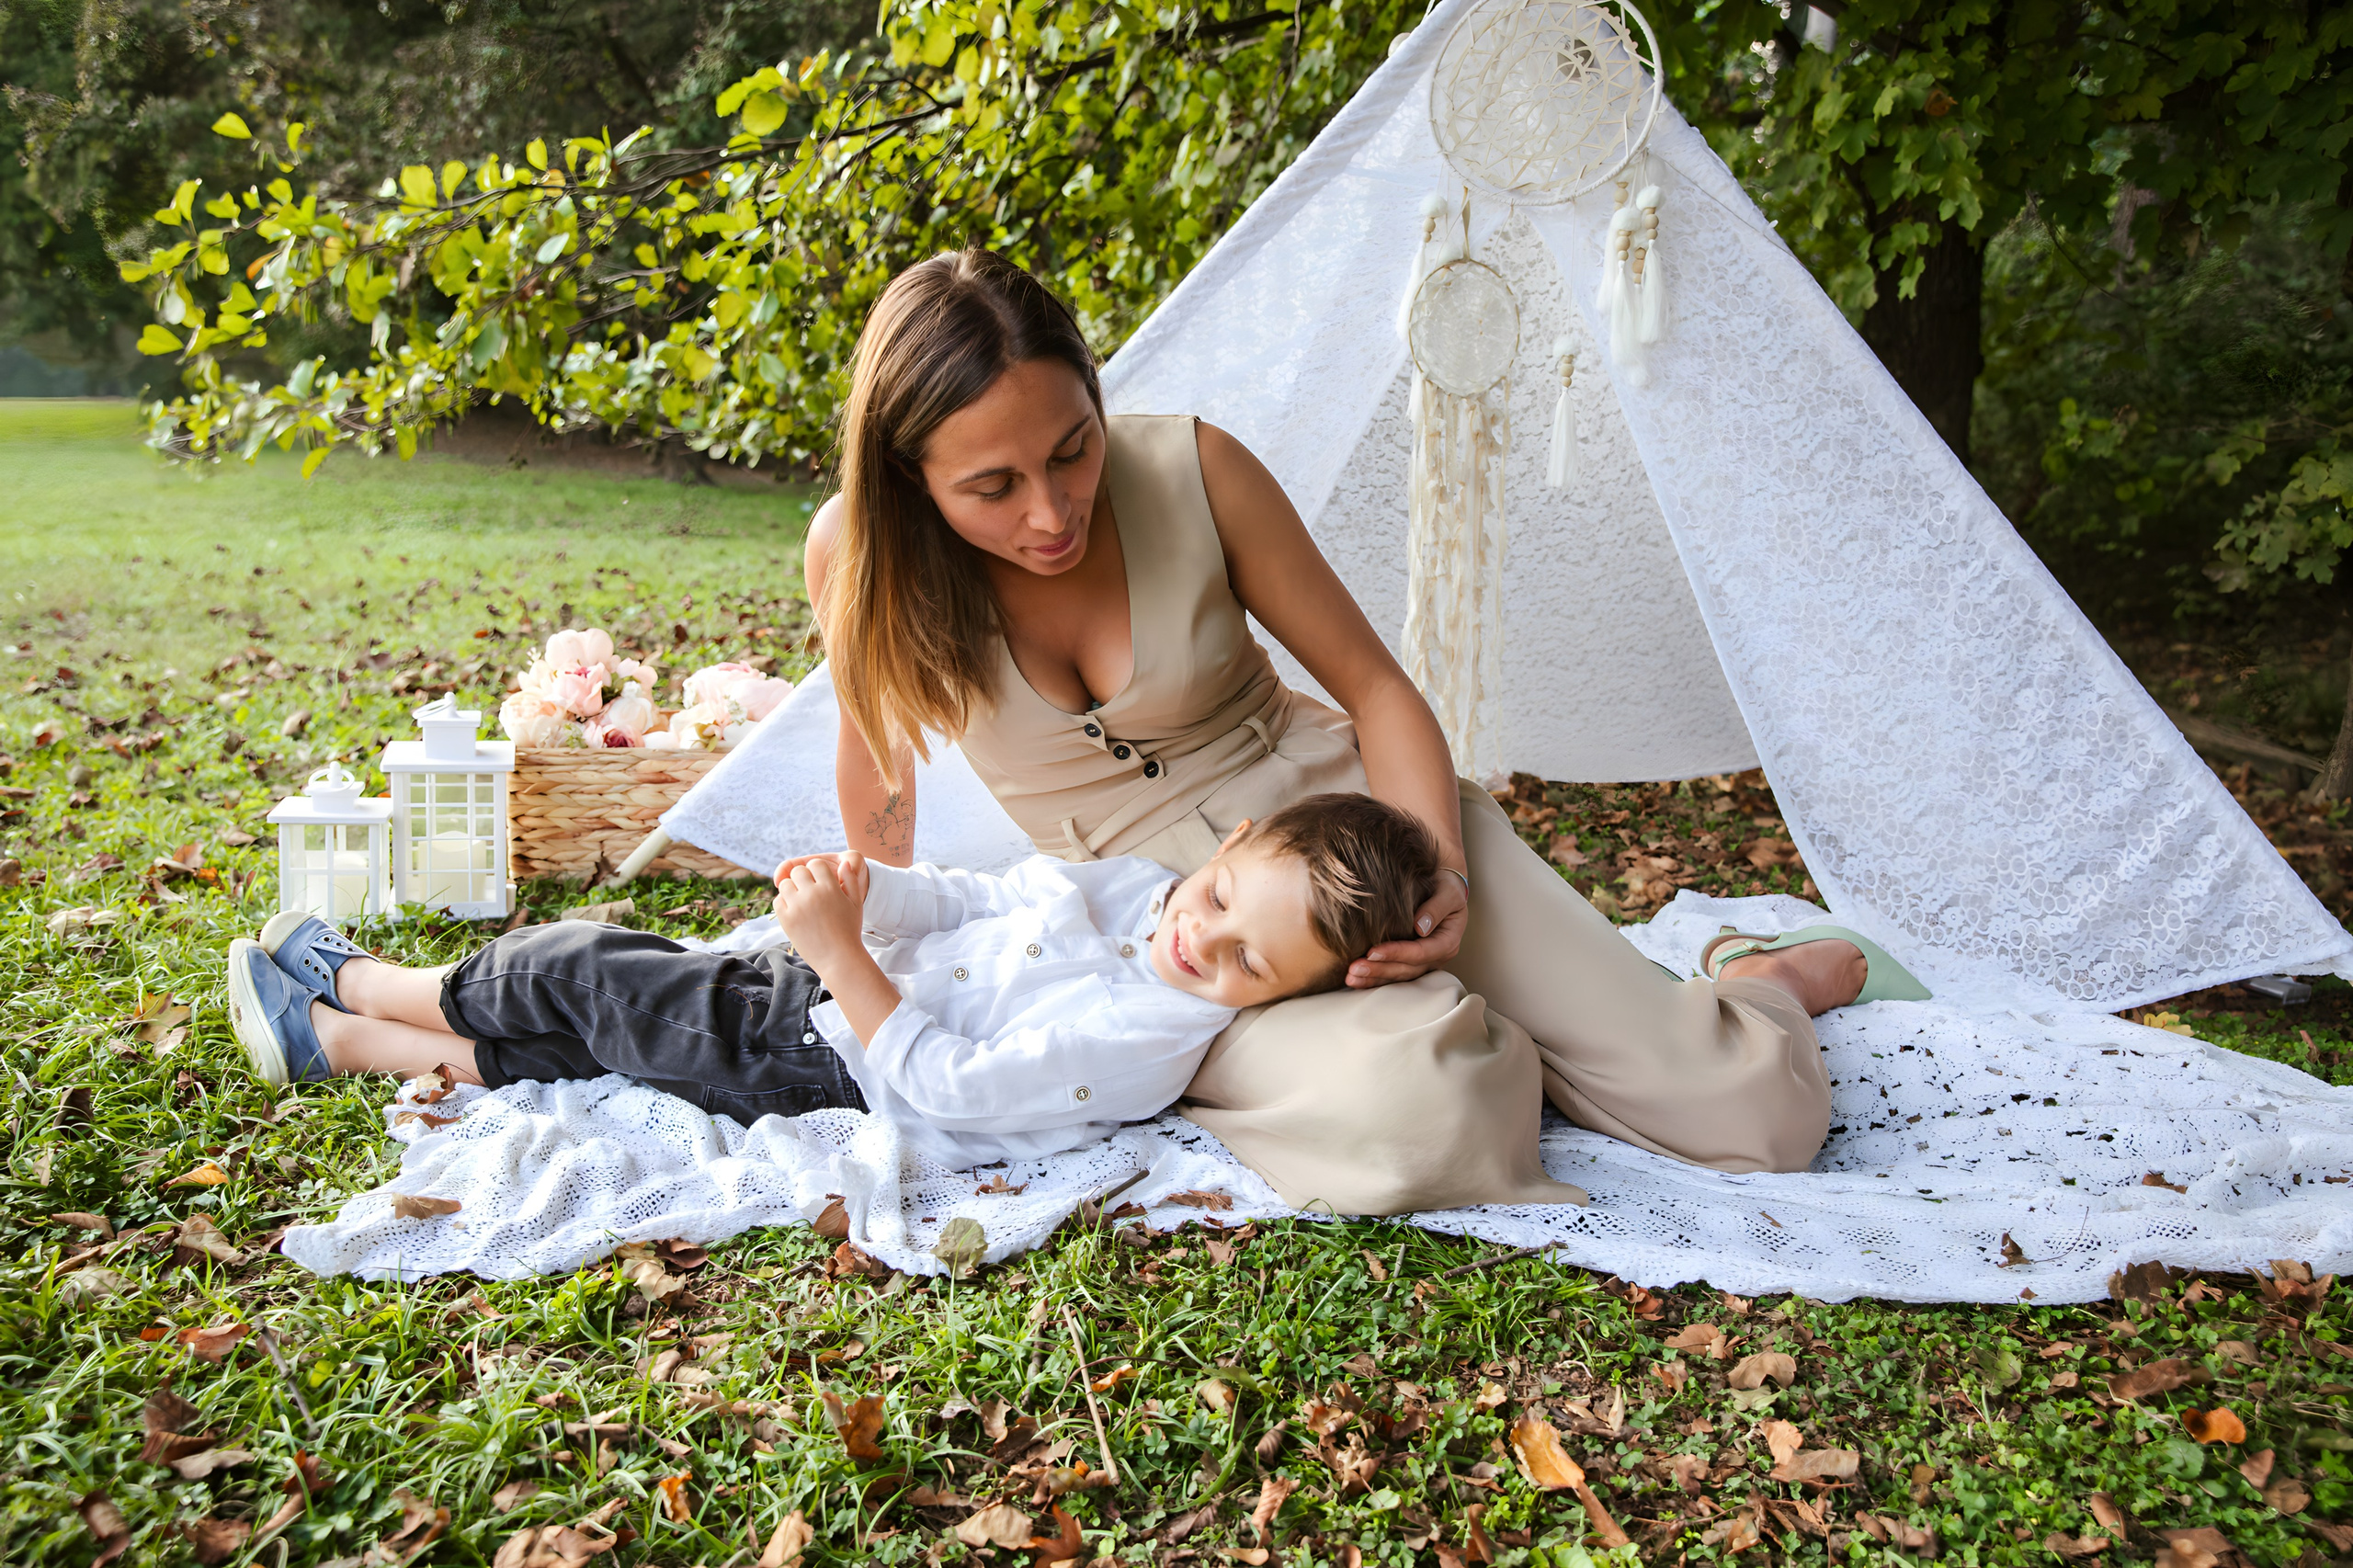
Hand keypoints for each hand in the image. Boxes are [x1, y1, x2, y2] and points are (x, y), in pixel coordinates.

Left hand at [771, 855, 869, 969]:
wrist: (838, 958)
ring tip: (801, 900)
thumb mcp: (856, 903)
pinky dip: (784, 903)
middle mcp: (812, 894)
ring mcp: (797, 907)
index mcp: (830, 887)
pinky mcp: (786, 920)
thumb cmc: (850, 931)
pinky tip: (794, 910)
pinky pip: (778, 901)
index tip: (819, 881)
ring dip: (791, 889)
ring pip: (785, 884)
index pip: (815, 863)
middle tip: (809, 890)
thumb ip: (851, 880)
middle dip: (803, 878)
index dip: (817, 870)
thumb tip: (844, 863)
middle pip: (798, 871)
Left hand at [1346, 871, 1466, 986]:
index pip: (1420, 952)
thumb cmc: (1446, 887)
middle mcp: (1436, 957)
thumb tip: (1420, 927)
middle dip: (1379, 970)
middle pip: (1407, 969)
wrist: (1444, 887)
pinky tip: (1356, 979)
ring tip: (1351, 978)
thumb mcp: (1448, 892)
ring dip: (1374, 979)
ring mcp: (1424, 963)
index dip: (1396, 953)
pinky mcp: (1412, 962)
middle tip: (1354, 970)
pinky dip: (1374, 978)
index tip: (1372, 951)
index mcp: (1447, 942)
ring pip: (1398, 976)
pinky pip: (1393, 974)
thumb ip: (1437, 908)